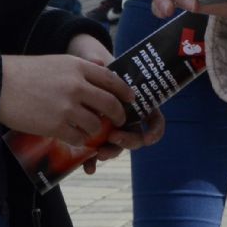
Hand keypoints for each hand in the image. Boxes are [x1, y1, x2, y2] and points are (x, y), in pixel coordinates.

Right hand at [0, 54, 133, 145]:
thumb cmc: (24, 73)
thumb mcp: (56, 62)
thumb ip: (79, 70)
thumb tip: (101, 73)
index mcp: (77, 67)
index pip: (111, 79)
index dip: (124, 91)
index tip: (129, 98)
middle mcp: (77, 86)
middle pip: (110, 104)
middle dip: (118, 115)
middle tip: (118, 120)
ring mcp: (67, 107)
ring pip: (96, 125)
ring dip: (97, 131)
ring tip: (92, 131)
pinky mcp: (56, 125)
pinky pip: (79, 138)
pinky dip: (81, 140)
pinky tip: (76, 138)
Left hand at [64, 32, 162, 174]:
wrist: (72, 69)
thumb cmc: (91, 61)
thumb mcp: (96, 58)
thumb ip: (98, 62)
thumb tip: (99, 63)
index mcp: (134, 100)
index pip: (153, 118)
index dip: (155, 130)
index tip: (148, 137)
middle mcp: (125, 116)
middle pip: (136, 136)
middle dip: (128, 141)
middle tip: (114, 137)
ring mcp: (110, 126)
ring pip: (117, 146)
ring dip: (111, 152)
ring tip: (98, 154)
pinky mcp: (93, 134)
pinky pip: (96, 151)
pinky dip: (93, 161)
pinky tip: (87, 167)